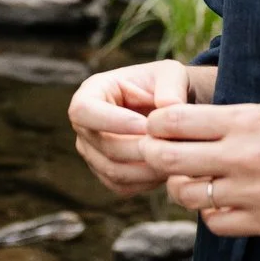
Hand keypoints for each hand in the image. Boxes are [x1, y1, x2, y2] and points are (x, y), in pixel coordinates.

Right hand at [69, 60, 194, 194]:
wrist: (171, 111)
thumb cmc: (166, 86)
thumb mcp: (171, 74)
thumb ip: (171, 85)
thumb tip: (170, 105)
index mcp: (91, 92)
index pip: (83, 110)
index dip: (112, 122)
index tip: (146, 125)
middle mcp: (84, 126)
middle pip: (103, 145)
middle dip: (140, 148)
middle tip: (173, 145)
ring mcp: (92, 153)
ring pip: (113, 171)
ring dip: (147, 168)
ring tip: (176, 157)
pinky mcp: (106, 174)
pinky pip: (123, 186)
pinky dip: (147, 182)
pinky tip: (169, 168)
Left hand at [141, 98, 259, 236]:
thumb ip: (233, 117)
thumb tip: (190, 122)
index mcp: (245, 122)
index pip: (173, 120)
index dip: (155, 124)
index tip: (156, 126)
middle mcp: (243, 157)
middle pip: (168, 158)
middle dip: (153, 155)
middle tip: (155, 154)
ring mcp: (252, 193)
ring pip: (186, 195)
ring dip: (180, 186)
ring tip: (191, 179)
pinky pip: (215, 223)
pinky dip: (209, 213)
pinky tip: (220, 202)